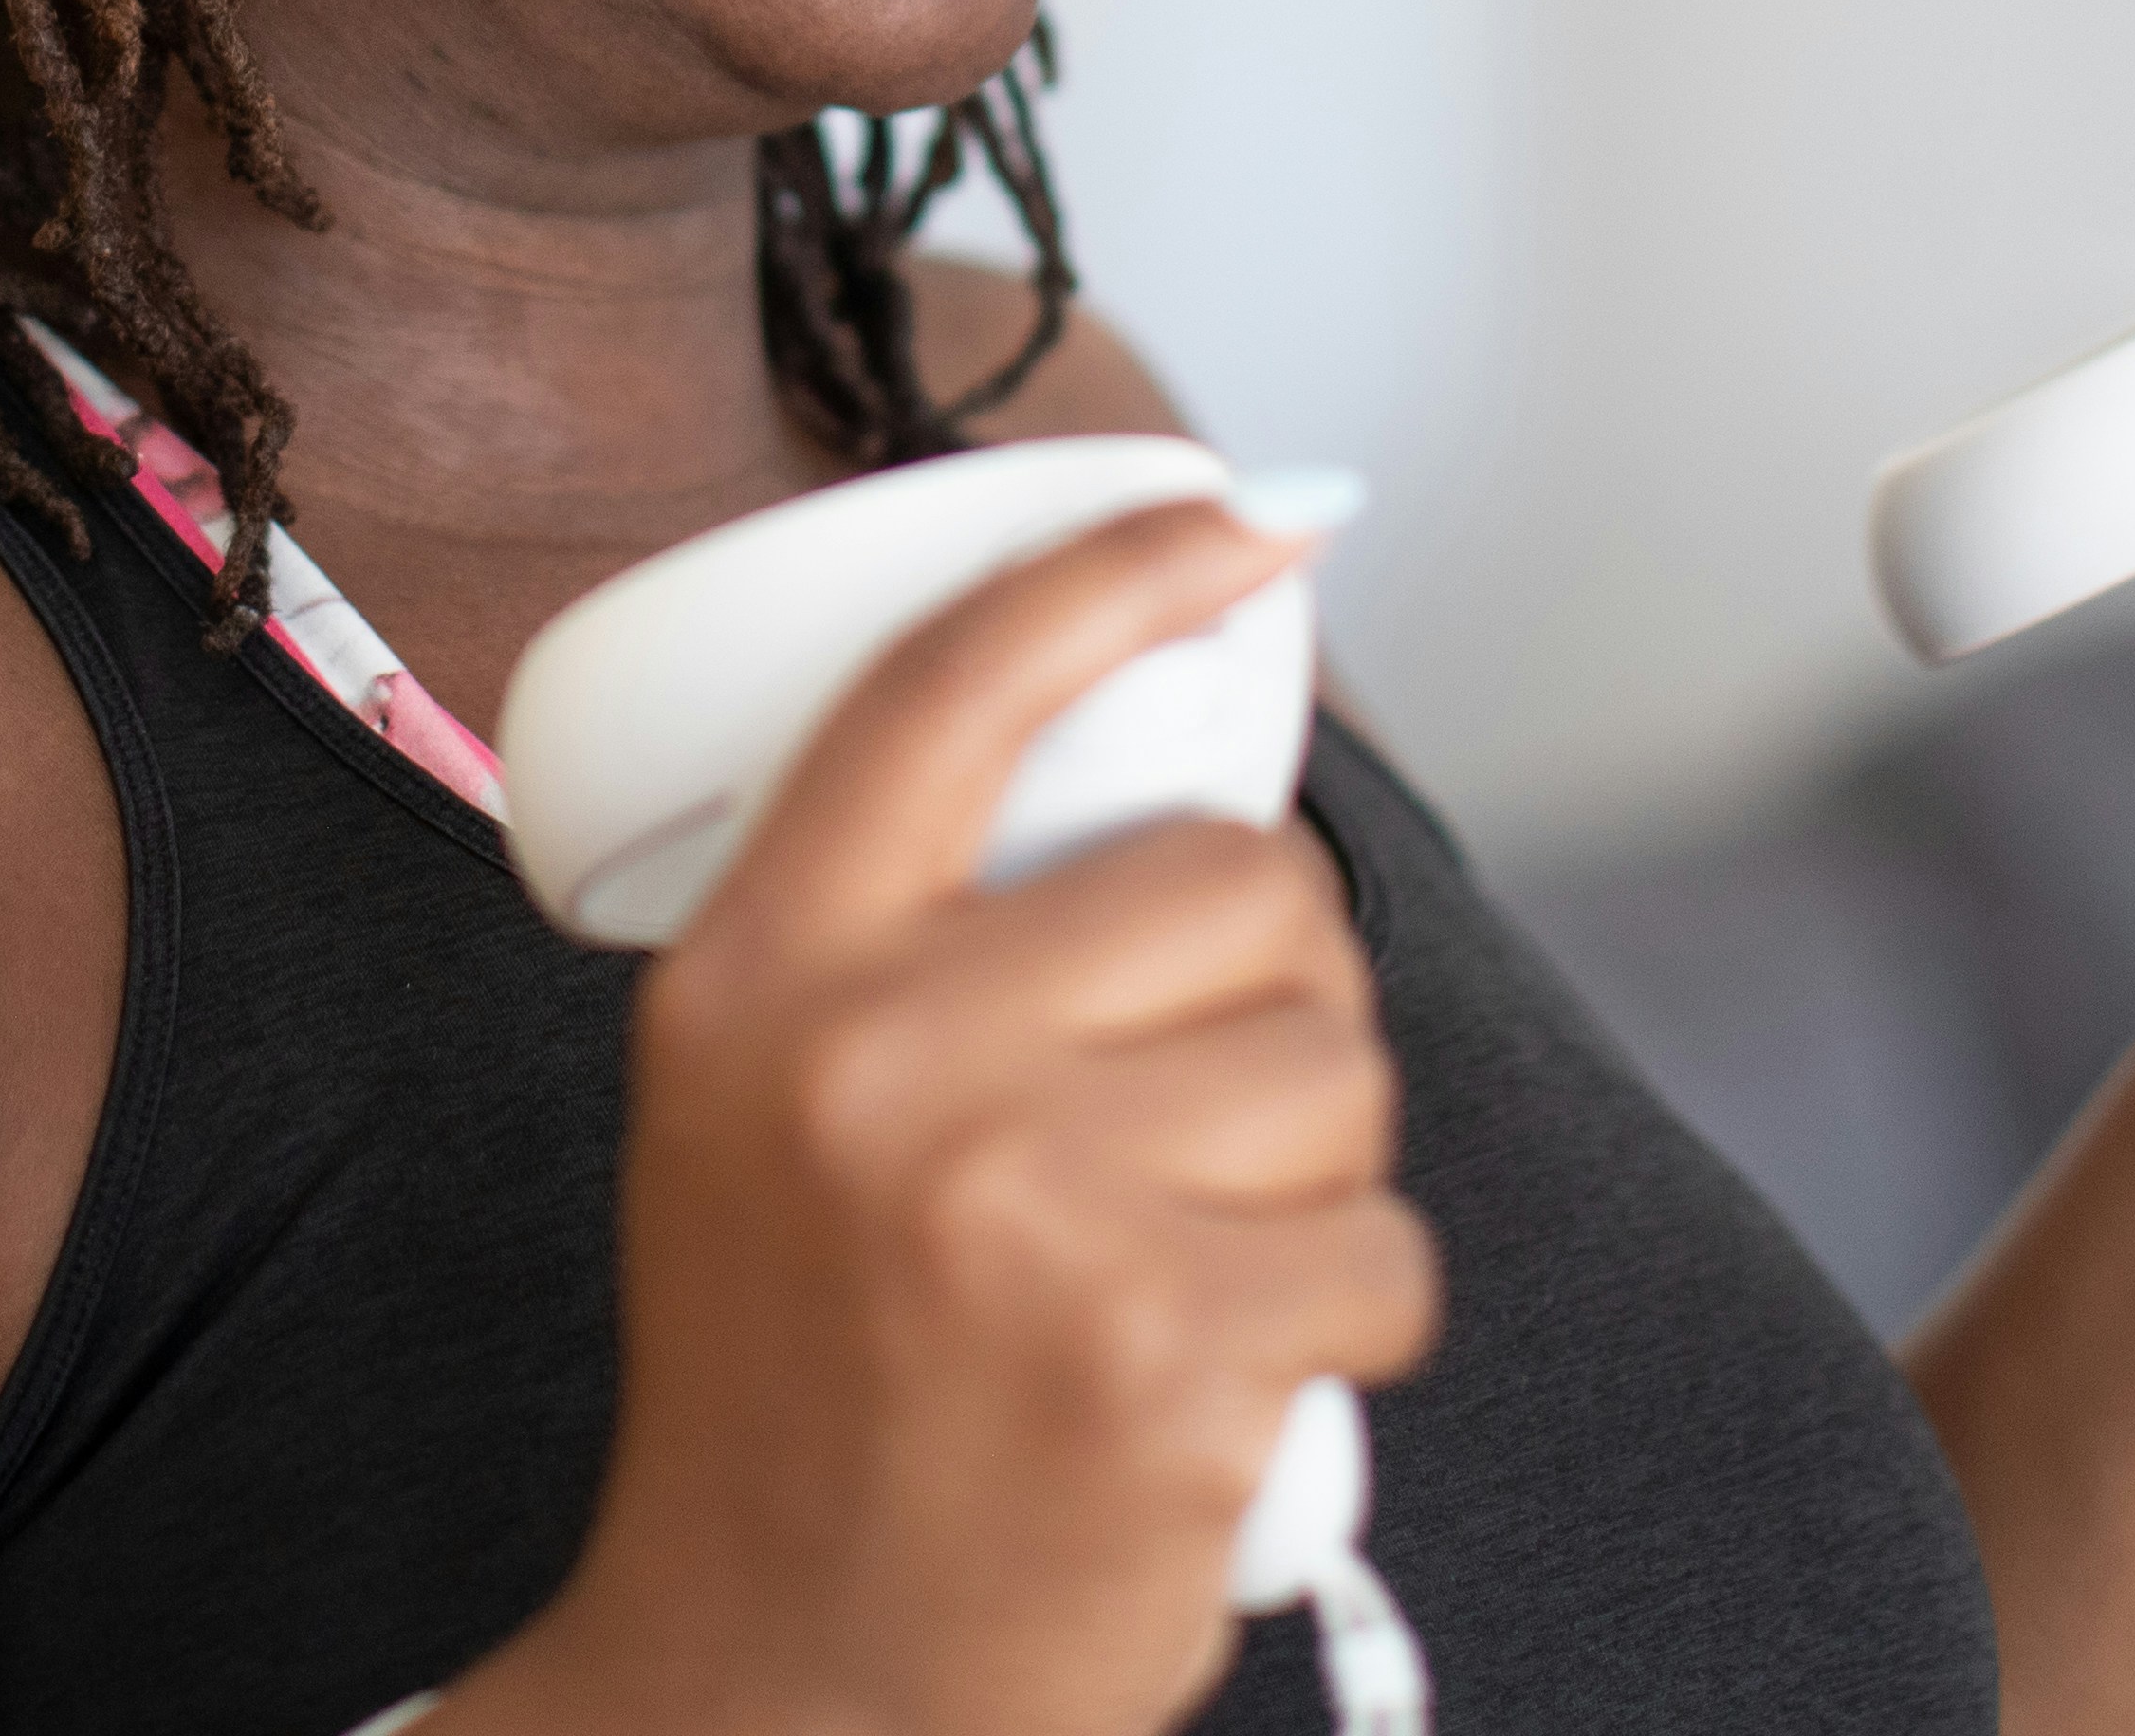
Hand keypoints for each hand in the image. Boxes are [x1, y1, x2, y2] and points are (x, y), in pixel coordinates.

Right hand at [457, 502, 1434, 1735]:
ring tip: (1185, 1265)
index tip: (1248, 517)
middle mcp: (877, 1062)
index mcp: (759, 975)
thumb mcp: (752, 1114)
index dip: (1120, 567)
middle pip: (1233, 884)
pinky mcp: (1163, 1354)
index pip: (949, 686)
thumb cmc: (790, 1395)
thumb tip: (1134, 766)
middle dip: (1272, 995)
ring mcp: (1022, 1207)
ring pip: (1332, 1069)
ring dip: (1315, 1167)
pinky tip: (1237, 1374)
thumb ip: (885, 946)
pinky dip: (1351, 1314)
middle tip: (1185, 1125)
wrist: (771, 1692)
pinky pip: (1383, 1251)